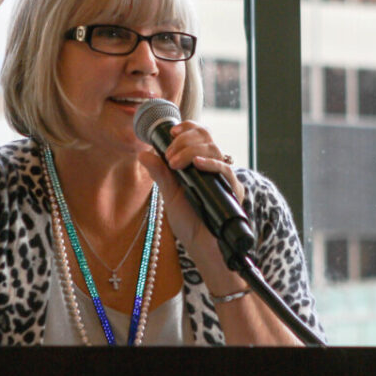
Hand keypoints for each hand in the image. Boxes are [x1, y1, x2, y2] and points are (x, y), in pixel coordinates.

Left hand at [138, 121, 244, 265]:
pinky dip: (211, 163)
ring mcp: (224, 177)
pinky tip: (197, 163)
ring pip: (214, 148)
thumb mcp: (170, 195)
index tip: (172, 131)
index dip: (188, 128)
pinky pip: (225, 170)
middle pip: (206, 137)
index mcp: (200, 164)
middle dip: (184, 140)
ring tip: (175, 163)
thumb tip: (143, 154)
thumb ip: (160, 174)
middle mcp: (214, 167)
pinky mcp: (232, 190)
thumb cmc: (190, 222)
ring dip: (191, 150)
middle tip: (170, 155)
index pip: (200, 135)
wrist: (202, 247)